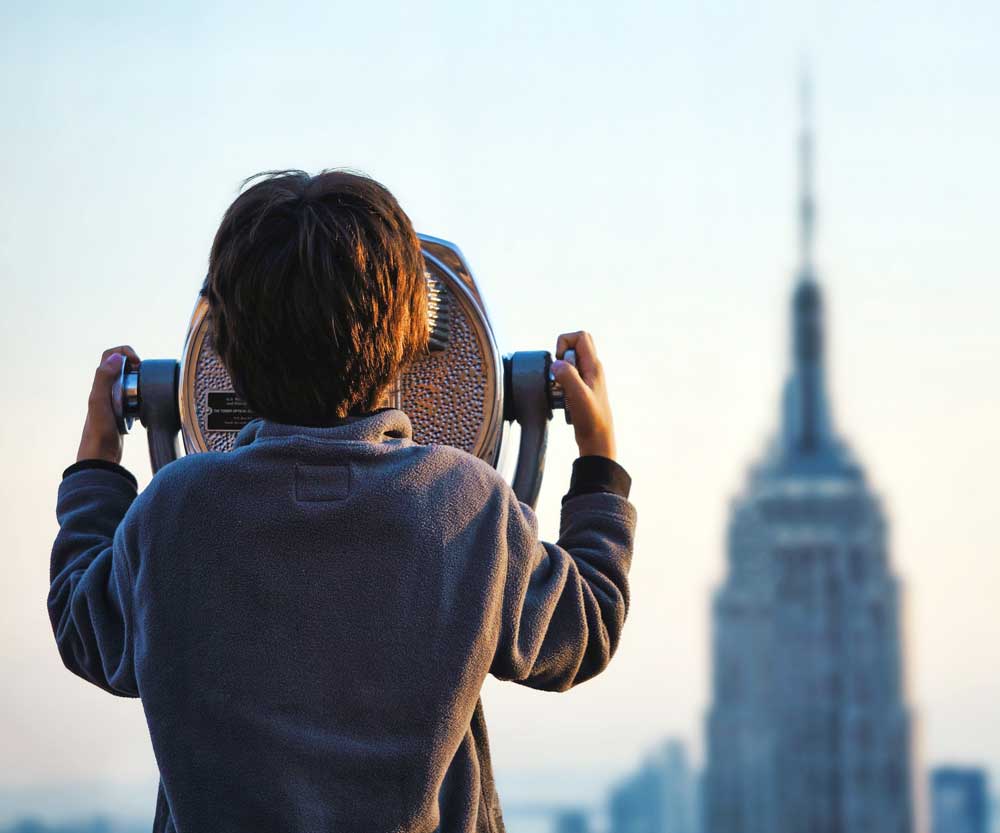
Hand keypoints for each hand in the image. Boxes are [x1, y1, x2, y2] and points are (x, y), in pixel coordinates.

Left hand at [76, 345, 140, 463]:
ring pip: (131, 382)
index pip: (111, 355)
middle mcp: (106, 390)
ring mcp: (115, 401)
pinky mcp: (123, 413)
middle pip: (122, 366)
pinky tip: (143, 409)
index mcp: (100, 384)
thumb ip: (104, 377)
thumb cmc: (99, 430)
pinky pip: (135, 399)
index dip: (125, 353)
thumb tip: (117, 358)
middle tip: (145, 377)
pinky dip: (142, 399)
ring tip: (146, 392)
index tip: (138, 364)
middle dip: (136, 367)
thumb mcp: (99, 401)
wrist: (101, 456)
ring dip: (140, 383)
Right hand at [550, 330, 616, 460]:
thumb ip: (568, 376)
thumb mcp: (578, 396)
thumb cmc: (591, 420)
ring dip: (559, 372)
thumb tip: (556, 363)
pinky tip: (562, 399)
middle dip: (560, 354)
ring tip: (561, 390)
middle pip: (575, 345)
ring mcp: (587, 379)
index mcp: (594, 366)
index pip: (580, 336)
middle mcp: (592, 369)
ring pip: (569, 362)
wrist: (597, 440)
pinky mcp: (582, 389)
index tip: (560, 362)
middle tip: (559, 373)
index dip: (564, 343)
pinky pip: (568, 377)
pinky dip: (560, 384)